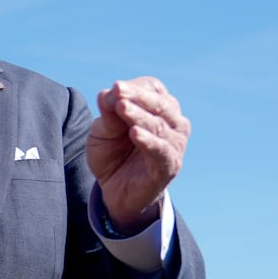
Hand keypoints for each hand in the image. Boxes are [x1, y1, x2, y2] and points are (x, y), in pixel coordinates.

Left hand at [87, 77, 189, 228]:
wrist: (115, 190)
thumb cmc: (112, 154)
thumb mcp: (102, 131)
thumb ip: (107, 113)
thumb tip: (106, 94)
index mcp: (160, 107)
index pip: (152, 89)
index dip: (134, 88)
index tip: (115, 88)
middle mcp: (174, 122)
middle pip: (160, 104)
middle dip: (138, 97)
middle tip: (119, 91)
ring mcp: (175, 144)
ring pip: (160, 125)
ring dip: (139, 116)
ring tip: (122, 108)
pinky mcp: (169, 165)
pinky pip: (161, 150)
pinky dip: (148, 141)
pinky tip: (134, 133)